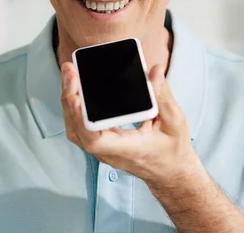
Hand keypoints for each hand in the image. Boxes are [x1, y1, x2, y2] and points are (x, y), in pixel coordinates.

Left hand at [60, 61, 204, 187]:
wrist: (171, 172)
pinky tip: (76, 91)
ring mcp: (103, 150)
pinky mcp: (101, 145)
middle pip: (77, 130)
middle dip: (70, 99)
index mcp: (126, 148)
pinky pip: (80, 129)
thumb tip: (154, 71)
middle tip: (69, 72)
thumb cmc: (173, 150)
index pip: (94, 139)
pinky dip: (74, 110)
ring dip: (69, 103)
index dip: (80, 118)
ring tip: (69, 76)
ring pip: (75, 130)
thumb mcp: (174, 121)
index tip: (76, 96)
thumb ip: (163, 96)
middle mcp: (109, 152)